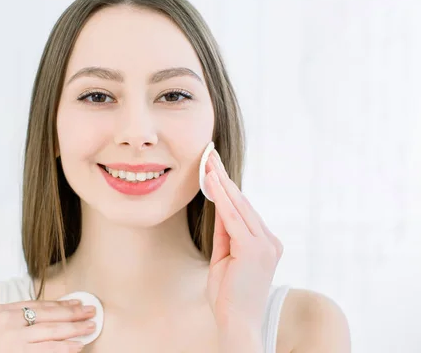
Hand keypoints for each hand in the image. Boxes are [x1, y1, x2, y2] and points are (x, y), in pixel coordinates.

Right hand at [0, 299, 94, 352]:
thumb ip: (10, 317)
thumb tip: (40, 315)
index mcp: (1, 310)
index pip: (37, 305)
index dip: (60, 304)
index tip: (77, 303)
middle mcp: (7, 322)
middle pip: (48, 315)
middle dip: (73, 313)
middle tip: (92, 311)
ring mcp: (11, 340)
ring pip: (50, 331)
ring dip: (74, 329)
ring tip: (90, 327)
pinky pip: (45, 351)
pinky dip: (63, 348)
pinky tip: (77, 346)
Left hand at [204, 149, 283, 343]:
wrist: (237, 323)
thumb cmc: (229, 295)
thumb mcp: (224, 258)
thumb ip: (224, 233)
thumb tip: (218, 206)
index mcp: (265, 244)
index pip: (243, 209)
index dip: (227, 188)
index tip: (214, 168)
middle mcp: (269, 241)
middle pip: (242, 202)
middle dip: (223, 178)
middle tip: (209, 155)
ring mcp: (265, 244)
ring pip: (238, 206)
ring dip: (221, 182)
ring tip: (208, 162)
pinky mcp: (255, 249)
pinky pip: (233, 217)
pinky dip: (222, 197)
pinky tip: (212, 181)